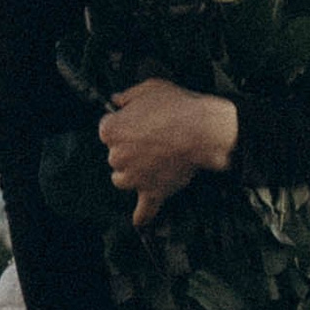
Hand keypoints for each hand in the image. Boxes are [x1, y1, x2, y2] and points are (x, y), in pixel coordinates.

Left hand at [99, 77, 239, 228]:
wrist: (202, 130)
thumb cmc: (177, 106)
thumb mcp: (150, 88)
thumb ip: (128, 95)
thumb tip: (116, 100)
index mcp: (111, 130)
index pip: (107, 129)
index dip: (123, 124)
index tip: (136, 123)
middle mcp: (117, 156)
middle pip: (114, 156)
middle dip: (128, 149)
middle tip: (151, 139)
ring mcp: (134, 177)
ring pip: (122, 179)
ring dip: (132, 174)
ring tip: (150, 164)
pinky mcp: (153, 191)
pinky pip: (144, 210)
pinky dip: (142, 215)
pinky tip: (140, 221)